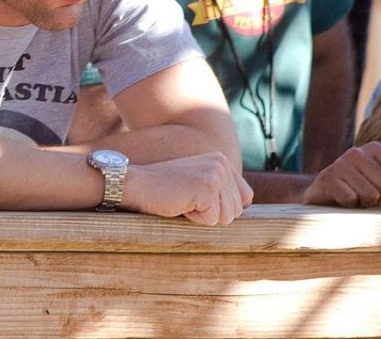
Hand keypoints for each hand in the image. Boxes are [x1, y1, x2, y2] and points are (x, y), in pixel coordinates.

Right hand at [120, 152, 252, 225]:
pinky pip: (212, 220)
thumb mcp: (196, 184)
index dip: (222, 207)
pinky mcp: (208, 186)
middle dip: (211, 214)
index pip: (245, 197)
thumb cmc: (163, 190)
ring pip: (227, 217)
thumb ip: (220, 190)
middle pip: (236, 210)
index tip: (197, 199)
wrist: (135, 185)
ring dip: (203, 217)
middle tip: (186, 199)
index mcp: (221, 160)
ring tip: (183, 200)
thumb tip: (244, 207)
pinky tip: (179, 203)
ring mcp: (216, 173)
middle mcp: (222, 163)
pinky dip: (194, 219)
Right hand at [303, 141, 380, 207]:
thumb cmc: (361, 189)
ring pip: (370, 194)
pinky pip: (352, 199)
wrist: (323, 194)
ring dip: (366, 203)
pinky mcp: (327, 178)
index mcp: (374, 148)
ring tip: (356, 197)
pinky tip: (343, 200)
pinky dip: (351, 205)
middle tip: (369, 196)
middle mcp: (356, 152)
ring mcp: (339, 164)